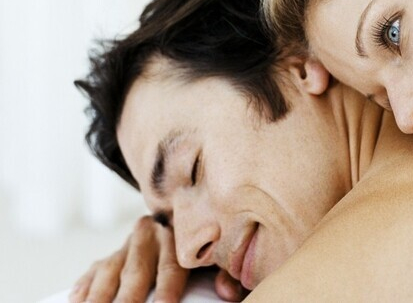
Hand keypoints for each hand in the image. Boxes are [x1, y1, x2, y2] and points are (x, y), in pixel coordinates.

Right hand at [67, 216, 246, 301]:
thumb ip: (222, 274)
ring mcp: (125, 245)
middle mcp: (150, 236)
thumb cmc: (200, 251)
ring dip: (99, 296)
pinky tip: (76, 301)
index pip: (172, 266)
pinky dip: (84, 287)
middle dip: (127, 298)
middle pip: (136, 272)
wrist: (176, 222)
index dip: (167, 288)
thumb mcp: (214, 258)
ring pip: (110, 271)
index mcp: (178, 236)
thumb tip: (230, 292)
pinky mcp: (108, 256)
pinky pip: (93, 271)